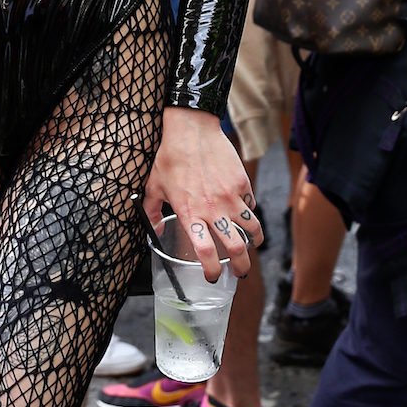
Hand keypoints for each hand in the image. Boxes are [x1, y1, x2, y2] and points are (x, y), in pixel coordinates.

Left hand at [143, 107, 261, 282]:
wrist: (190, 129)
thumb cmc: (169, 156)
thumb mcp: (153, 186)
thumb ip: (152, 212)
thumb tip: (153, 230)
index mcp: (190, 214)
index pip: (205, 253)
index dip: (211, 270)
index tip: (211, 276)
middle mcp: (213, 210)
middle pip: (236, 249)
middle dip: (240, 267)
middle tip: (238, 272)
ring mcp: (231, 197)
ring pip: (252, 230)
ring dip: (254, 243)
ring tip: (251, 246)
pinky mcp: (242, 183)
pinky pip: (252, 206)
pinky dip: (251, 215)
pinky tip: (247, 216)